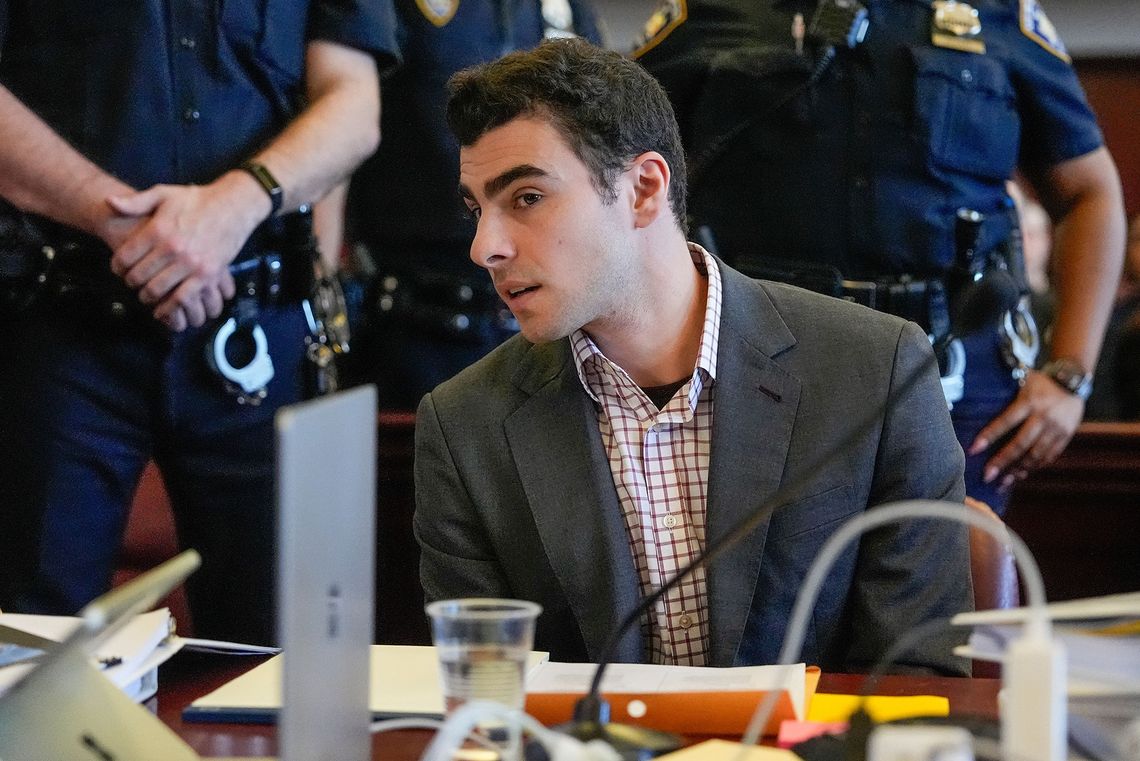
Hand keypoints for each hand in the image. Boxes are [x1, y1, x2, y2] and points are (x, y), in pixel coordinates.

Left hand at [107, 173, 268, 330]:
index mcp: (158, 230)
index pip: (125, 257)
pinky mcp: (207, 275)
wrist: (233, 206)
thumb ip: (136, 202)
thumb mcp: (164, 194)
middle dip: (131, 283)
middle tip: (132, 282)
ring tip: (146, 295)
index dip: (117, 266)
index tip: (118, 269)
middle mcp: (172, 249)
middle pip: (139, 276)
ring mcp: (191, 264)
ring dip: (147, 297)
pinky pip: (183, 298)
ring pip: (158, 290)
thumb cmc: (198, 200)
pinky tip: (163, 309)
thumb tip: (109, 202)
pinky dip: (170, 308)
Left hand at [968, 370, 1084, 490]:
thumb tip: (976, 407)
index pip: (1005, 422)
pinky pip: (1050, 456)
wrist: (1073, 379)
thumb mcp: (1021, 381)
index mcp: (1029, 402)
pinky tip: (1022, 474)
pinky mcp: (1066, 435)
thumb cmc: (1039, 381)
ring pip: (1036, 454)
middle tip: (987, 476)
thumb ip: (1005, 396)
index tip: (972, 450)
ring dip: (1018, 470)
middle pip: (1020, 444)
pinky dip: (1035, 467)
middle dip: (1002, 461)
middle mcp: (1043, 416)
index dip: (988, 436)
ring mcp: (1056, 428)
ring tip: (1003, 481)